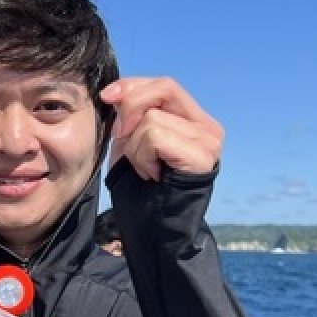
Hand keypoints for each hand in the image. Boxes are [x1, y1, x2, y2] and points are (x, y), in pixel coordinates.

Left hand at [100, 77, 223, 181]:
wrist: (155, 231)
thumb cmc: (142, 191)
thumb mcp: (131, 143)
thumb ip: (131, 116)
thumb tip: (118, 92)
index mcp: (194, 122)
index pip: (164, 85)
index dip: (132, 85)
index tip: (107, 97)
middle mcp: (208, 128)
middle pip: (165, 88)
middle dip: (131, 107)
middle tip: (121, 137)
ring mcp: (209, 141)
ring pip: (153, 117)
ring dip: (135, 146)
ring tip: (145, 169)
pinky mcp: (202, 156)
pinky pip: (155, 136)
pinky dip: (142, 156)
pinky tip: (152, 175)